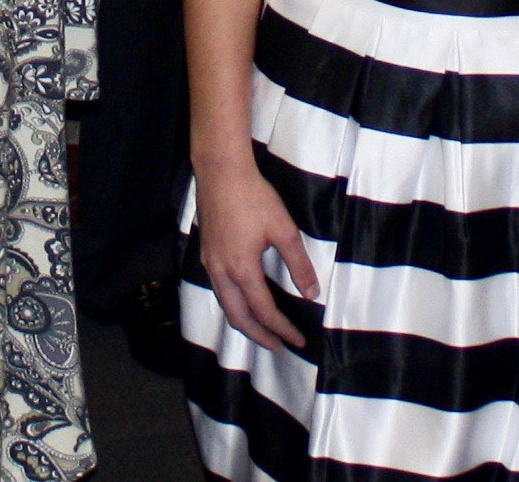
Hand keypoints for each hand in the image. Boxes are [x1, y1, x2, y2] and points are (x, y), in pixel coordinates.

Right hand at [191, 155, 316, 351]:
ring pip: (225, 306)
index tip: (298, 340)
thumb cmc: (254, 197)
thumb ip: (298, 263)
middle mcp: (222, 273)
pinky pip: (219, 291)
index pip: (264, 311)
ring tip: (263, 331)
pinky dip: (234, 305)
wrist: (221, 172)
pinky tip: (245, 300)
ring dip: (244, 323)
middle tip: (279, 347)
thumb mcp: (284, 229)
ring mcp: (210, 264)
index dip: (282, 329)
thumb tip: (312, 293)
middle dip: (259, 336)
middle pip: (238, 318)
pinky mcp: (207, 253)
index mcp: (242, 270)